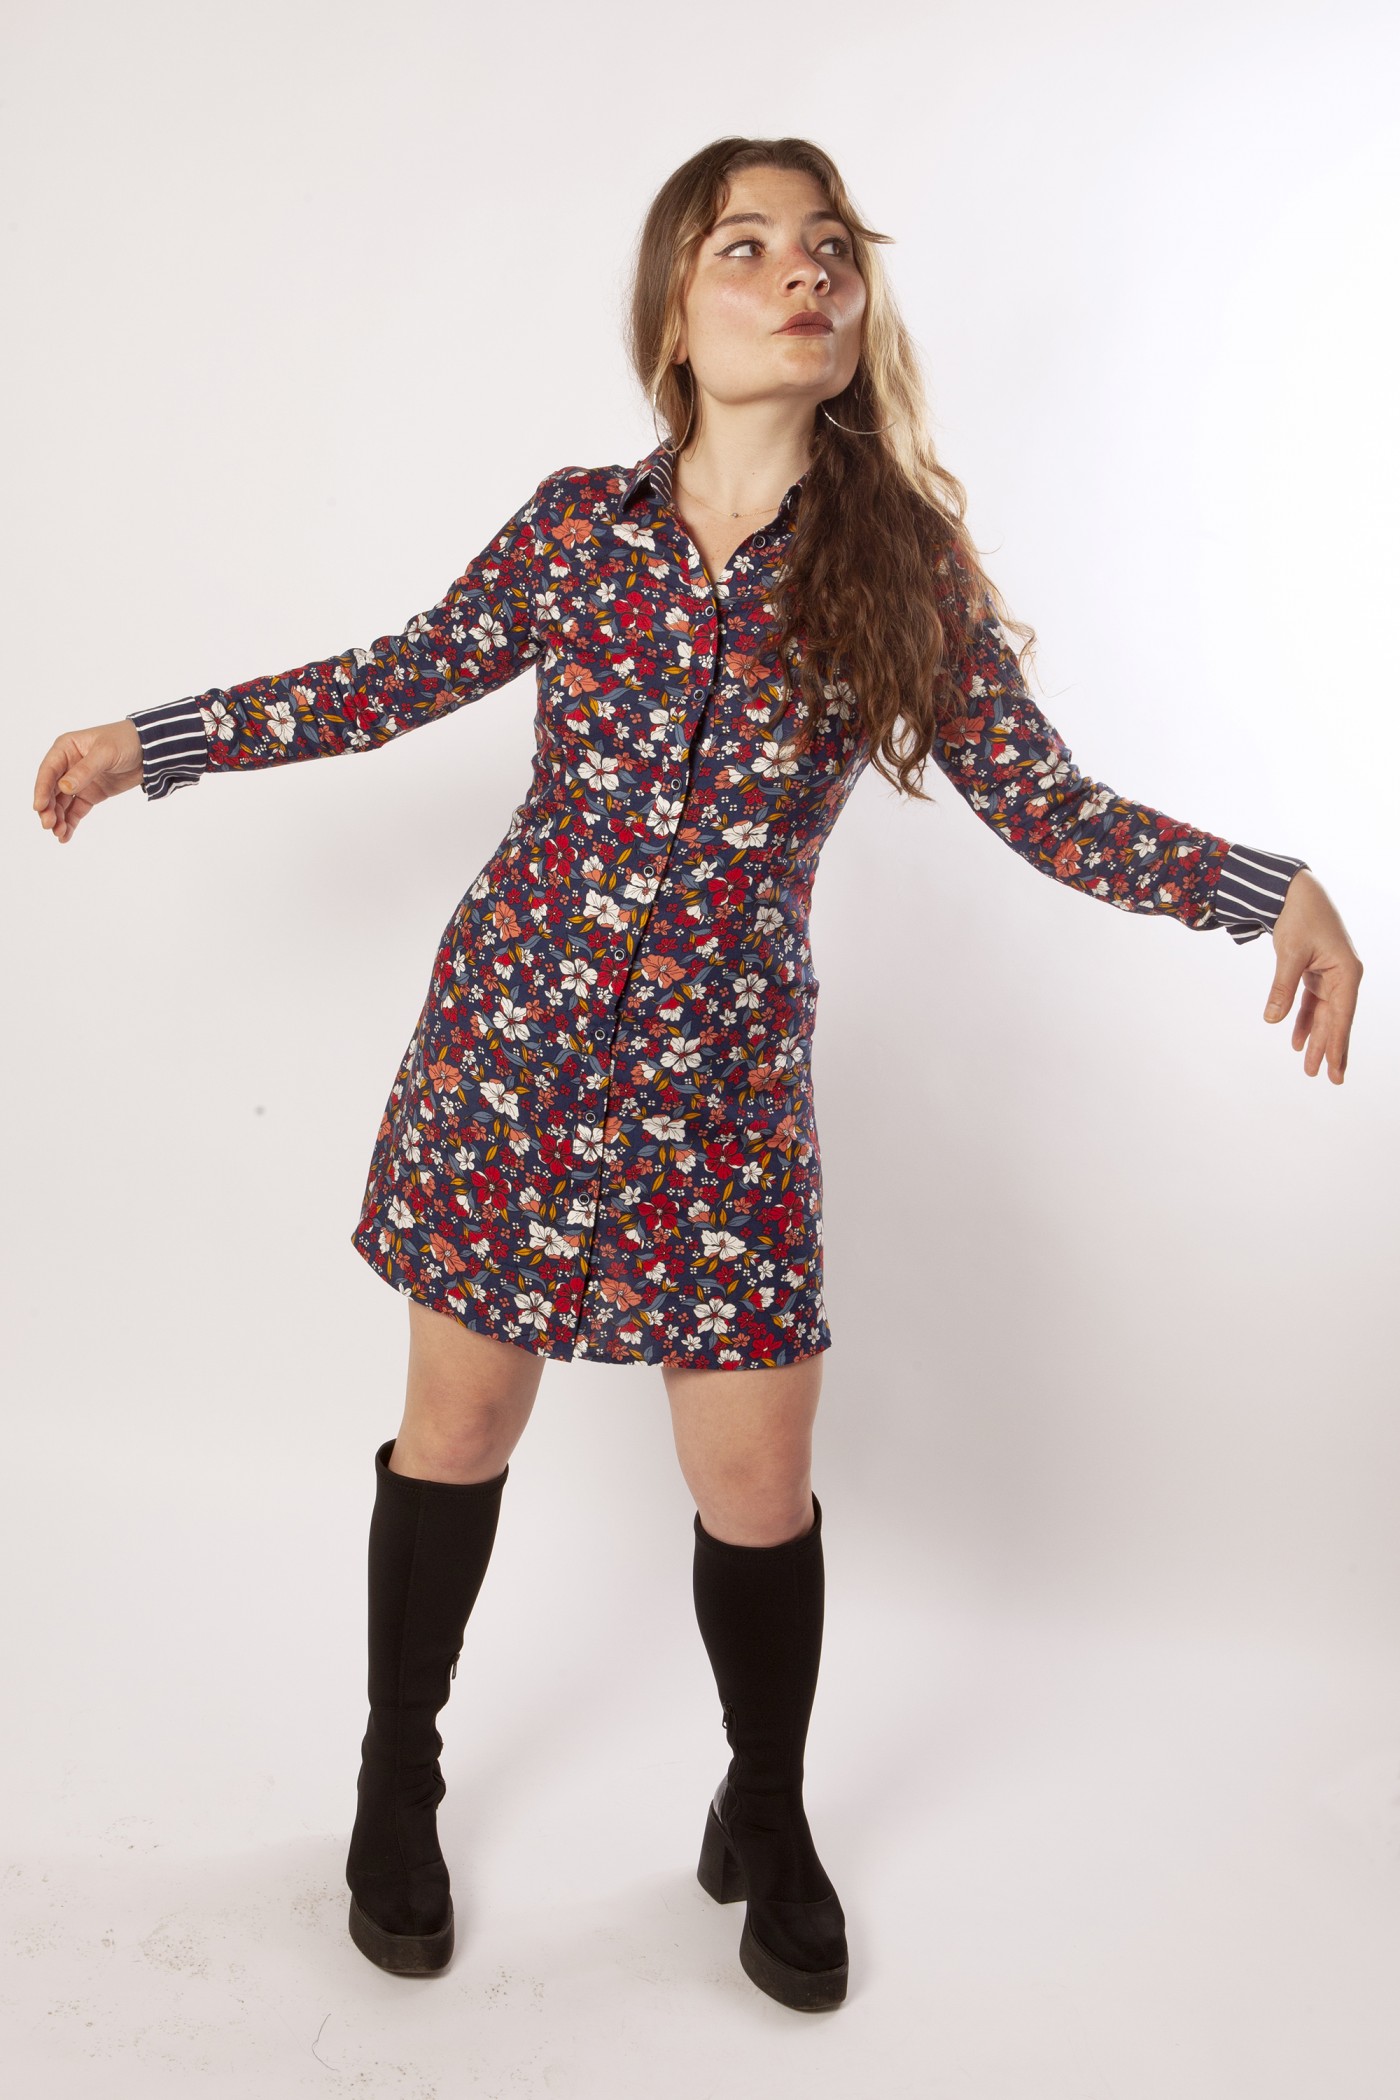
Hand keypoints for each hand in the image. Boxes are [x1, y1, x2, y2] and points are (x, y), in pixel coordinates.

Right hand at [33, 720, 145, 842]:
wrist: (150, 750)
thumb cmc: (125, 741)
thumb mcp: (105, 753)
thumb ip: (85, 770)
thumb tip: (64, 787)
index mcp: (65, 749)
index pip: (48, 771)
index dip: (41, 789)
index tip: (39, 807)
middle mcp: (67, 766)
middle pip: (51, 790)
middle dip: (48, 808)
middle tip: (49, 825)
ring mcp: (78, 782)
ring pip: (62, 803)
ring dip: (58, 819)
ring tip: (59, 834)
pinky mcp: (90, 794)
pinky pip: (76, 810)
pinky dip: (70, 823)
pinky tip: (65, 836)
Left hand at [1264, 869, 1361, 1083]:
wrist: (1294, 891)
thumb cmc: (1299, 916)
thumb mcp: (1290, 953)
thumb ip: (1283, 988)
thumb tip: (1273, 1019)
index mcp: (1346, 972)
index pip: (1342, 1016)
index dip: (1338, 1044)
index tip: (1335, 1068)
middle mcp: (1344, 976)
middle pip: (1336, 1020)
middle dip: (1329, 1048)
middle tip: (1327, 1078)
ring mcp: (1331, 975)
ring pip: (1324, 1014)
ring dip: (1316, 1038)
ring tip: (1309, 1066)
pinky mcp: (1317, 972)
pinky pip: (1312, 1003)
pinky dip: (1304, 1020)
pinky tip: (1298, 1040)